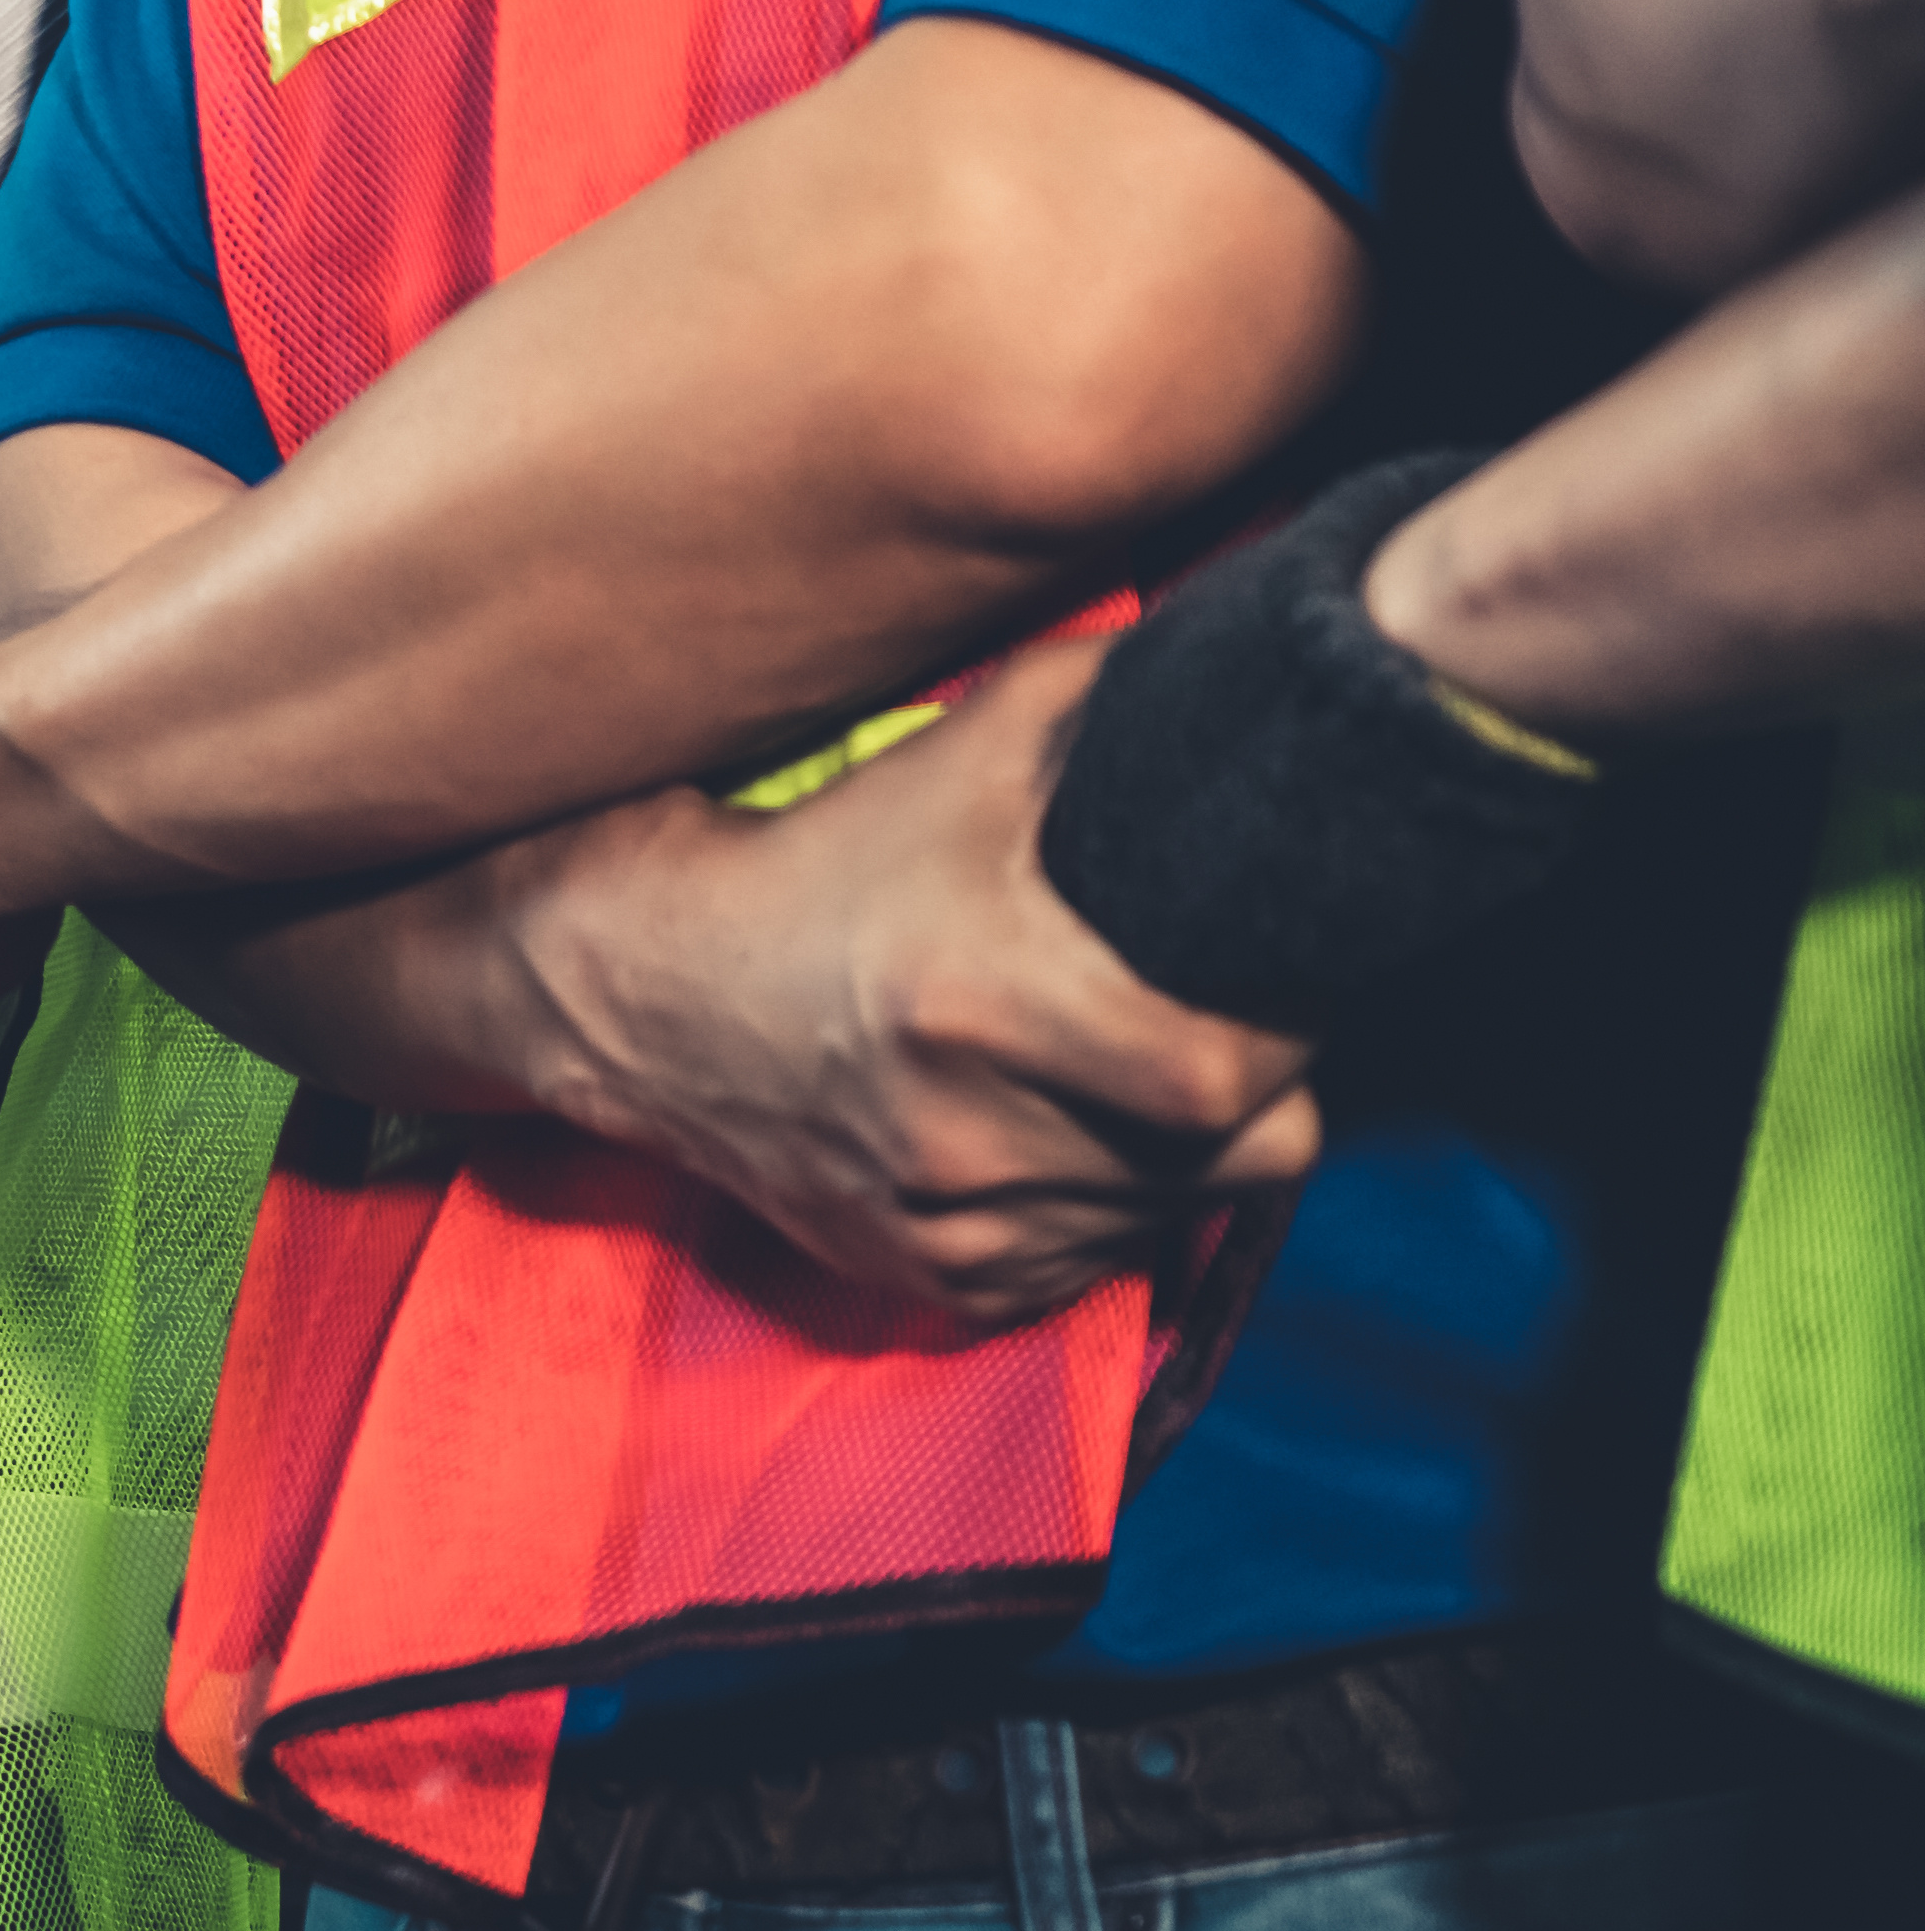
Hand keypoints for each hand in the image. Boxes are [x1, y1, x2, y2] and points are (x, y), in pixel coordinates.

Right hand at [513, 637, 1321, 1326]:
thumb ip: (1118, 698)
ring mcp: (948, 1224)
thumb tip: (1281, 649)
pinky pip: (1095, 1263)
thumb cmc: (823, 859)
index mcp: (977, 998)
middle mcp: (960, 1133)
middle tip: (1217, 1017)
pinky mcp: (933, 1280)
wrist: (648, 991)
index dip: (1278, 1028)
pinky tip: (1052, 1131)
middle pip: (1236, 1155)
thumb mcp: (969, 749)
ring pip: (1173, 1213)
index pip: (1225, 1076)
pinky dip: (1100, 1206)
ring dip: (1179, 1150)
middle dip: (1255, 1086)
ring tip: (1121, 1066)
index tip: (1270, 978)